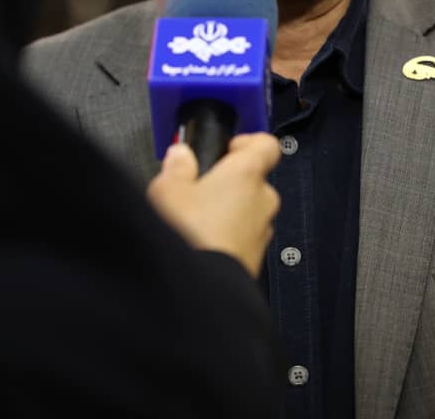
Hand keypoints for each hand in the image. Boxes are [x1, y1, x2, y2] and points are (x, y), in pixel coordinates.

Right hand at [147, 133, 280, 277]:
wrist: (200, 291)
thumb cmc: (190, 236)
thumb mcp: (168, 190)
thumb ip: (177, 166)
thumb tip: (181, 156)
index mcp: (247, 173)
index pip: (266, 144)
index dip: (248, 142)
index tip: (228, 147)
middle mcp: (263, 200)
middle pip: (253, 179)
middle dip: (229, 182)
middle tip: (201, 186)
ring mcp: (262, 232)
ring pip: (249, 211)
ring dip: (228, 211)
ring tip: (195, 219)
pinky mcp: (256, 259)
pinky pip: (244, 237)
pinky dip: (228, 236)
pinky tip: (201, 243)